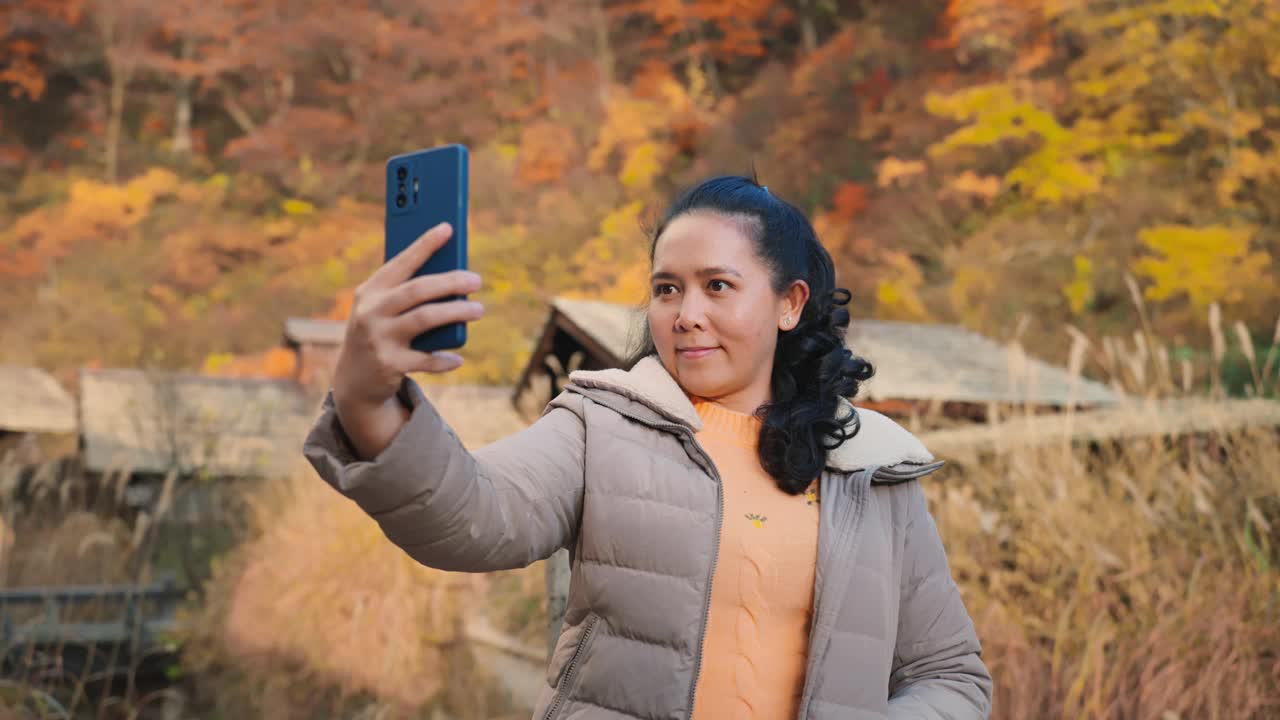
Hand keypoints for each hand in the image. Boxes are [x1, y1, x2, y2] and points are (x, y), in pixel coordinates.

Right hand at [331, 222, 483, 410]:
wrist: (353, 380)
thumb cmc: (379, 332)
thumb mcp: (382, 309)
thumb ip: (408, 293)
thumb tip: (454, 278)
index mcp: (370, 292)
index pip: (401, 262)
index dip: (424, 244)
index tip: (447, 228)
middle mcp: (371, 312)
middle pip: (417, 290)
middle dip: (450, 281)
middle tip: (476, 280)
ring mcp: (378, 339)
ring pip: (425, 319)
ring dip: (456, 312)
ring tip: (478, 309)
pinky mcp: (389, 365)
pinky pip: (425, 359)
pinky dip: (444, 359)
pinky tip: (458, 358)